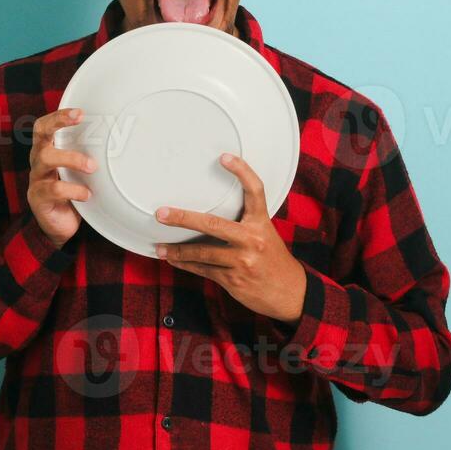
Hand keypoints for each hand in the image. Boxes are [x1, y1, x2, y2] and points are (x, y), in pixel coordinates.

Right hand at [28, 108, 95, 248]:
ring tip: (92, 166)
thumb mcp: (80, 171)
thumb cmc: (73, 192)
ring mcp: (37, 179)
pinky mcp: (38, 198)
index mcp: (47, 150)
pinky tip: (88, 194)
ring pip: (46, 159)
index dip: (58, 116)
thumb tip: (125, 140)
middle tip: (79, 118)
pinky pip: (54, 189)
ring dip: (72, 158)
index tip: (79, 112)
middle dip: (58, 123)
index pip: (45, 126)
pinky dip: (74, 190)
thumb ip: (90, 156)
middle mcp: (39, 161)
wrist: (60, 226)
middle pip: (40, 134)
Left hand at [154, 153, 306, 322]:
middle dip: (183, 218)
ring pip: (202, 252)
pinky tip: (174, 261)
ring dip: (177, 251)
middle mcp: (252, 240)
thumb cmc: (273, 260)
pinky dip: (186, 265)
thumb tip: (212, 212)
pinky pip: (204, 270)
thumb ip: (245, 223)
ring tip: (160, 246)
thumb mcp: (266, 235)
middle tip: (162, 213)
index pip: (254, 191)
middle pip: (213, 224)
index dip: (242, 171)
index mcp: (261, 223)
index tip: (224, 157)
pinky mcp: (234, 280)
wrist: (289, 293)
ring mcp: (242, 261)